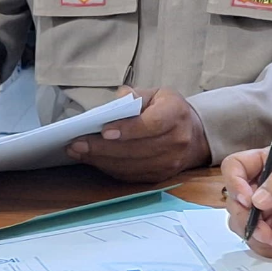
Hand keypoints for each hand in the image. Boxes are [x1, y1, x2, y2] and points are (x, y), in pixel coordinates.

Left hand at [66, 88, 206, 181]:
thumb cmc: (170, 111)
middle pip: (136, 149)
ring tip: (78, 152)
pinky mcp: (160, 176)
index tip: (104, 130)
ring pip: (131, 165)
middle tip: (77, 143)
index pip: (151, 124)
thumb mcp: (157, 94)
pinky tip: (92, 160)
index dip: (128, 129)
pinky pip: (131, 175)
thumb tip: (115, 102)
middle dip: (103, 148)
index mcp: (176, 115)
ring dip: (101, 160)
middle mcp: (176, 141)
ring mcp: (169, 162)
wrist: (195, 136)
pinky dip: (109, 168)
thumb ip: (135, 95)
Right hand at [221, 145, 271, 256]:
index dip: (235, 183)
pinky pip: (259, 244)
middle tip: (266, 229)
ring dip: (258, 236)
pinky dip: (269, 249)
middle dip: (247, 218)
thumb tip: (257, 198)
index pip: (237, 166)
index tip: (249, 200)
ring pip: (243, 224)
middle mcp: (269, 187)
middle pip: (234, 200)